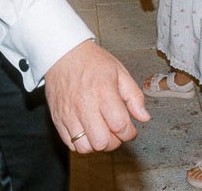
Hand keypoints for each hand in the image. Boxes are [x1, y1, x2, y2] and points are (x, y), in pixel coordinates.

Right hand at [45, 39, 149, 153]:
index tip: (130, 130)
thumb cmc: (92, 62)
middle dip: (114, 142)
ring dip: (97, 144)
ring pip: (85, 147)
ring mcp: (69, 114)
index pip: (120, 125)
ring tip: (101, 132)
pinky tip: (88, 132)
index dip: (129, 133)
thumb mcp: (120, 72)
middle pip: (102, 141)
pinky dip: (81, 144)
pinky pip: (70, 144)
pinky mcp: (57, 119)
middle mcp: (85, 105)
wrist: (63, 54)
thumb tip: (144, 117)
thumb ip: (134, 96)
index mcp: (103, 92)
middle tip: (116, 132)